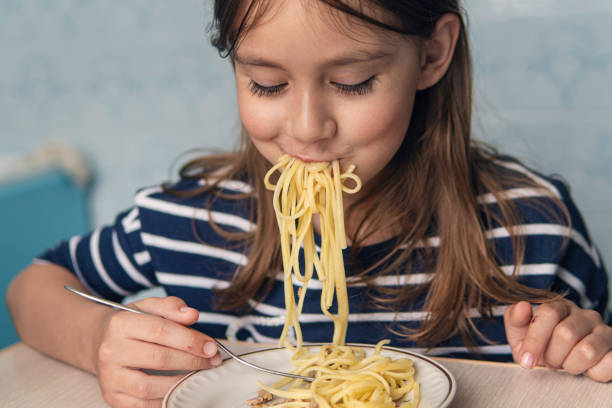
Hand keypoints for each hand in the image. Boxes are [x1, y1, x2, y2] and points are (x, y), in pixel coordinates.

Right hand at [92, 296, 220, 407]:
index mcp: (120, 324)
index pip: (160, 331)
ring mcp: (109, 376)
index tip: (211, 346)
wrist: (99, 342)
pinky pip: (142, 405)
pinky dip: (165, 400)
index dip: (190, 340)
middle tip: (212, 360)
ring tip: (198, 375)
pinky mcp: (112, 397)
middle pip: (158, 358)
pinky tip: (180, 389)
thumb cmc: (132, 324)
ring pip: (149, 386)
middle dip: (192, 360)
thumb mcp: (148, 306)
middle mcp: (110, 351)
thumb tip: (192, 315)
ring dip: (180, 383)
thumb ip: (171, 307)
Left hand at [504, 300, 611, 381]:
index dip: (534, 340)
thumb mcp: (520, 334)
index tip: (525, 361)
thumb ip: (515, 319)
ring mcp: (604, 332)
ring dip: (571, 365)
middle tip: (550, 361)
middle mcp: (585, 315)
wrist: (563, 364)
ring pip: (587, 351)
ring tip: (567, 364)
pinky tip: (586, 369)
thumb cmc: (541, 347)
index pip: (547, 313)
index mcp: (560, 306)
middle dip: (552, 355)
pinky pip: (608, 363)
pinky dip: (593, 373)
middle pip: (566, 334)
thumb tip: (522, 306)